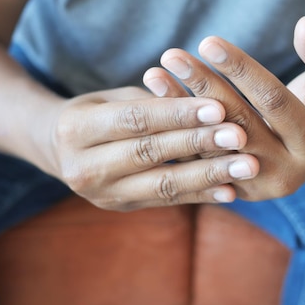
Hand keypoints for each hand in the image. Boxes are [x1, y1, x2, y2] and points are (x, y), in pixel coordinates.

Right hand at [42, 86, 256, 210]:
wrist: (58, 149)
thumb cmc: (95, 112)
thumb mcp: (111, 97)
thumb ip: (151, 101)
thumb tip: (205, 100)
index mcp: (76, 129)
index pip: (136, 120)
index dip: (178, 114)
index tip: (219, 106)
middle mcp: (84, 167)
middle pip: (150, 153)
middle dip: (199, 144)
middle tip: (241, 136)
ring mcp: (101, 194)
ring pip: (162, 184)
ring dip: (208, 175)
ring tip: (247, 166)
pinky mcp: (120, 207)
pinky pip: (167, 202)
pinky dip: (201, 195)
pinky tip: (231, 189)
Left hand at [143, 17, 304, 200]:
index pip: (273, 101)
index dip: (241, 70)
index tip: (208, 41)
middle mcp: (285, 173)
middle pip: (237, 123)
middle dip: (204, 86)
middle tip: (172, 54)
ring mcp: (253, 186)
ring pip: (210, 145)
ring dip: (179, 109)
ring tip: (154, 75)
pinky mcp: (228, 189)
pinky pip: (196, 160)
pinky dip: (174, 129)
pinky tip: (154, 100)